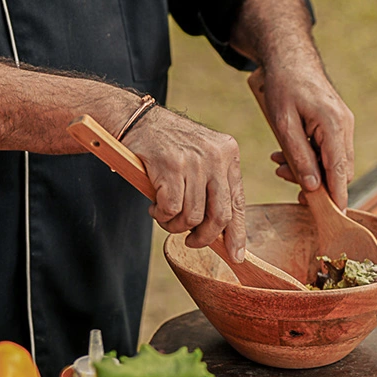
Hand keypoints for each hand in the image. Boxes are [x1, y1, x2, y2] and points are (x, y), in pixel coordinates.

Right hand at [124, 107, 245, 261]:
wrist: (138, 120)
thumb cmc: (169, 146)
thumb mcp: (201, 159)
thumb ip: (213, 189)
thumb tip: (224, 233)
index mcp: (228, 154)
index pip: (238, 202)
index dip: (237, 233)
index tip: (236, 256)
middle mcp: (216, 156)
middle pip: (220, 215)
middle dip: (204, 237)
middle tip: (191, 241)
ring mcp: (194, 161)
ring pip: (193, 216)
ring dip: (175, 224)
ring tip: (165, 214)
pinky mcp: (171, 166)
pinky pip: (171, 209)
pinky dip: (161, 215)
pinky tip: (155, 205)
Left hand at [249, 62, 354, 207]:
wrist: (289, 56)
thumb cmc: (283, 84)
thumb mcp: (283, 122)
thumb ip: (298, 154)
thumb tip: (312, 187)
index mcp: (334, 125)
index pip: (341, 172)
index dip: (338, 198)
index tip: (334, 220)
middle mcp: (345, 126)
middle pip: (339, 170)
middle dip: (315, 182)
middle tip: (283, 177)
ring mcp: (343, 124)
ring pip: (332, 161)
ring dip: (309, 169)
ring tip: (278, 164)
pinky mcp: (336, 122)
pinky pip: (327, 149)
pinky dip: (310, 156)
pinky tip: (286, 153)